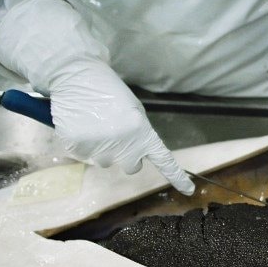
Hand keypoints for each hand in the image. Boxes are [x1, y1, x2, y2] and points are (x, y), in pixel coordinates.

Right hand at [0, 0, 193, 194]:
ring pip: (106, 162)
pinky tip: (82, 124)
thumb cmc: (109, 93)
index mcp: (141, 132)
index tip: (189, 190)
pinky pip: (85, 155)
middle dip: (127, 156)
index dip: (177, 176)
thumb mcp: (133, 112)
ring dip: (103, 150)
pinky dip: (83, 143)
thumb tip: (136, 157)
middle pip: (132, 167)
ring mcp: (100, 147)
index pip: (164, 160)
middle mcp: (123, 143)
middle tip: (117, 134)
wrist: (78, 76)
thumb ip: (139, 136)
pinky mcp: (78, 146)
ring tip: (96, 124)